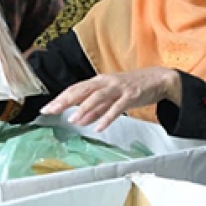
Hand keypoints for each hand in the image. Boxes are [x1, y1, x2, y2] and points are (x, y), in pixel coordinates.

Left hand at [41, 68, 181, 131]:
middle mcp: (106, 82)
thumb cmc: (133, 87)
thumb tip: (79, 119)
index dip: (60, 99)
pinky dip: (107, 117)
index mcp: (99, 81)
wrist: (158, 79)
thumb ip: (96, 108)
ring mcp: (119, 88)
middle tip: (50, 111)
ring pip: (98, 97)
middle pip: (82, 90)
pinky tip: (98, 126)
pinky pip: (117, 107)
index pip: (75, 89)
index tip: (46, 109)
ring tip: (72, 120)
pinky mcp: (131, 95)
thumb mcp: (111, 97)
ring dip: (84, 108)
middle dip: (65, 101)